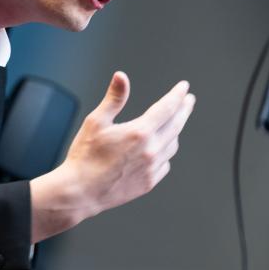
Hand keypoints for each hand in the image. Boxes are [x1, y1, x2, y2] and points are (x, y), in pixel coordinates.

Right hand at [30, 72, 194, 240]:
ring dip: (174, 131)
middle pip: (176, 125)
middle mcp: (151, 150)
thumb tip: (121, 76)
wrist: (80, 192)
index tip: (184, 87)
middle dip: (184, 110)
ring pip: (172, 145)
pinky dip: (165, 152)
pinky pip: (165, 163)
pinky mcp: (149, 182)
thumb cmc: (84, 157)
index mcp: (139, 133)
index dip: (177, 95)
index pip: (167, 108)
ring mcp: (152, 168)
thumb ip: (114, 98)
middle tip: (188, 101)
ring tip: (172, 123)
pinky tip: (160, 149)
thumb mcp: (96, 122)